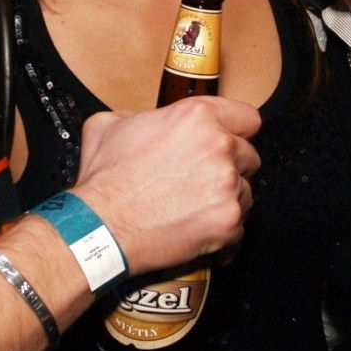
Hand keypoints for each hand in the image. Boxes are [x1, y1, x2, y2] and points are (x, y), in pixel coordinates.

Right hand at [73, 97, 260, 274]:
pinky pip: (240, 228)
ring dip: (227, 201)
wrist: (100, 227)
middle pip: (249, 156)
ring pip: (246, 192)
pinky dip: (223, 234)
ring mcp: (227, 185)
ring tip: (197, 209)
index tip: (234, 141)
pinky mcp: (228, 221)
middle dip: (231, 168)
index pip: (247, 117)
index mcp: (196, 117)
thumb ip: (141, 116)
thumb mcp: (109, 125)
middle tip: (204, 182)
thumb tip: (150, 122)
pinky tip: (200, 231)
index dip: (238, 131)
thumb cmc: (105, 181)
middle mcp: (218, 146)